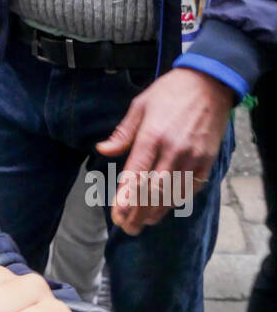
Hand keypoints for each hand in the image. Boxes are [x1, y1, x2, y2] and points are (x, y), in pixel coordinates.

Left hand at [95, 67, 233, 234]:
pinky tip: (167, 208)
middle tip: (127, 228)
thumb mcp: (140, 106)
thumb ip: (123, 133)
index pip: (135, 174)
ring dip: (157, 211)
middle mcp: (172, 150)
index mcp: (151, 136)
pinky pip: (192, 187)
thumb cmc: (170, 92)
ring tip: (143, 223)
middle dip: (139, 212)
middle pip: (153, 191)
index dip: (126, 198)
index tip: (117, 214)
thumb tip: (102, 150)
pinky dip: (178, 200)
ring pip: (172, 193)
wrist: (209, 83)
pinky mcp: (207, 160)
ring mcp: (192, 157)